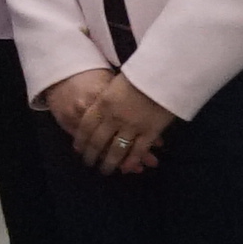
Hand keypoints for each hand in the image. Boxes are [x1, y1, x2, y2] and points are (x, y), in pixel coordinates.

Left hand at [37, 65, 168, 173]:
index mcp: (103, 103)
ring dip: (109, 163)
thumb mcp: (115, 83)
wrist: (163, 73)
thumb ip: (106, 98)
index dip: (81, 140)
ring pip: (116, 150)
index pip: (86, 126)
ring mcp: (132, 126)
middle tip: (89, 163)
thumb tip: (99, 108)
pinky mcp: (150, 131)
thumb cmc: (139, 73)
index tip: (78, 149)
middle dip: (92, 155)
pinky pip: (138, 150)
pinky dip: (131, 161)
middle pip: (98, 141)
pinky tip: (126, 169)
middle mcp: (114, 117)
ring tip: (105, 170)